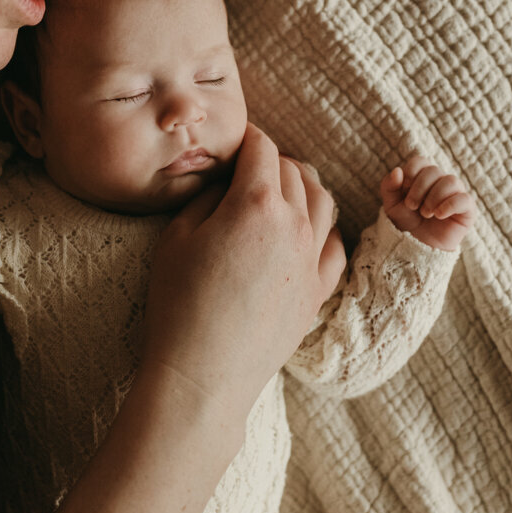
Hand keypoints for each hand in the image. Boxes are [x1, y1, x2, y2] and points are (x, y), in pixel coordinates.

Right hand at [141, 125, 345, 419]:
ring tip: (282, 188)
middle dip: (272, 159)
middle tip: (249, 164)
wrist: (204, 374)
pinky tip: (308, 229)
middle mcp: (294, 225)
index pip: (261, 149)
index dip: (247, 138)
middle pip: (294, 171)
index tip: (235, 140)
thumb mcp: (176, 237)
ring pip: (322, 201)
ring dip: (303, 185)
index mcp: (257, 204)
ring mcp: (312, 260)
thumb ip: (206, 197)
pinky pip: (335, 246)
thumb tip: (225, 182)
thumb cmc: (179, 304)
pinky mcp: (318, 292)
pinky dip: (324, 228)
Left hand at [381, 154, 475, 251]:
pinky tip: (439, 215)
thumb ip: (389, 187)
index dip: (411, 173)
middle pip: (434, 171)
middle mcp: (441, 181)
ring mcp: (455, 194)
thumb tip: (397, 170)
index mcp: (423, 176)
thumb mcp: (391, 205)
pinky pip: (464, 199)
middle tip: (412, 207)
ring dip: (434, 197)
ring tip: (425, 213)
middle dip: (419, 188)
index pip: (420, 161)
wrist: (417, 246)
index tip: (404, 190)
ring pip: (451, 181)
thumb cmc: (406, 222)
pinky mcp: (467, 209)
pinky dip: (450, 205)